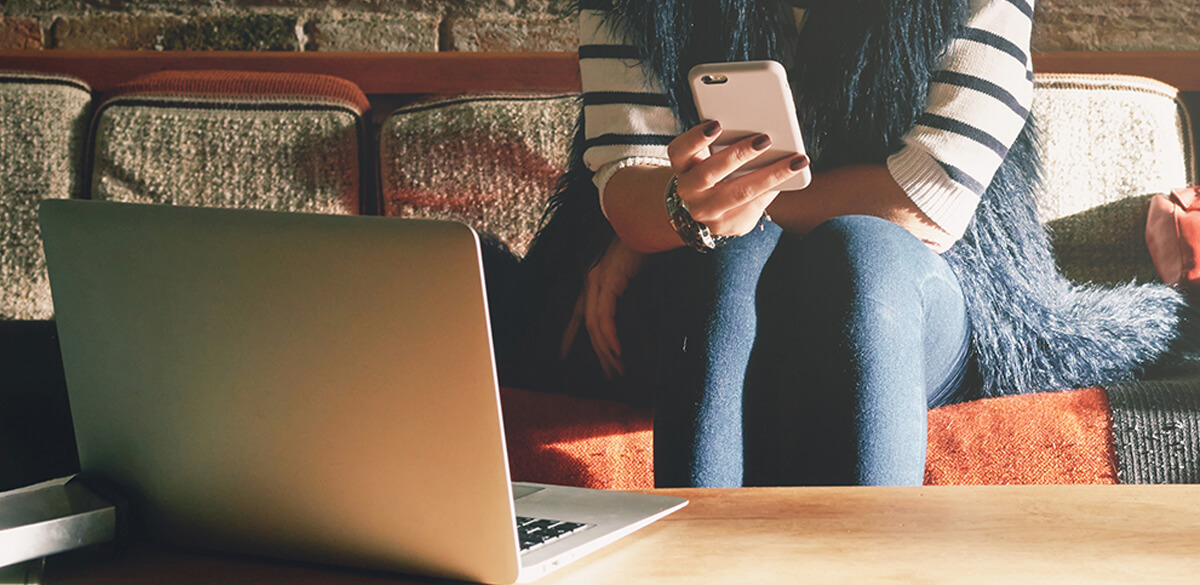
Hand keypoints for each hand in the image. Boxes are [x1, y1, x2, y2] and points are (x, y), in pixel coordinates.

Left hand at [561, 238, 644, 378]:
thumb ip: (623, 288)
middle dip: (598, 352)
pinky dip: (610, 336)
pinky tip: (617, 350)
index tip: (562, 355)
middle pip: (589, 326)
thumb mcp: (629, 271)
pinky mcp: (609, 281)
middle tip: (610, 374)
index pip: (577, 314)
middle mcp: (592, 281)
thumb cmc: (642, 246)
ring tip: (617, 368)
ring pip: (596, 325)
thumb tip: (628, 308)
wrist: (646, 224)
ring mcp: (599, 281)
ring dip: (606, 350)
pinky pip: (605, 316)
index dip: (568, 335)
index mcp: (594, 280)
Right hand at [669, 120, 808, 235]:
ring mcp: (705, 212)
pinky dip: (773, 190)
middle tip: (765, 139)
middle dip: (739, 154)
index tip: (717, 124)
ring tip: (794, 162)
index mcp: (682, 166)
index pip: (680, 150)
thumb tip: (762, 134)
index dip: (696, 138)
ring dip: (768, 176)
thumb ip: (726, 143)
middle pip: (709, 173)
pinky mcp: (726, 226)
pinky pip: (753, 206)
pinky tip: (792, 177)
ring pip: (738, 193)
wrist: (705, 208)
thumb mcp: (710, 155)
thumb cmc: (714, 170)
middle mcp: (688, 190)